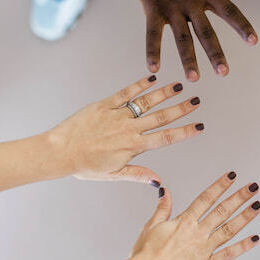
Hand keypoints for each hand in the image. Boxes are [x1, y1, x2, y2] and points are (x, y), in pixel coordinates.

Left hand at [46, 75, 203, 182]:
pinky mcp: (104, 105)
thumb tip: (159, 181)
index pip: (165, 138)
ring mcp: (117, 115)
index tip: (199, 126)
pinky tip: (152, 78)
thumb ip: (138, 174)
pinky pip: (125, 93)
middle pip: (161, 117)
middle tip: (196, 101)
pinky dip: (139, 85)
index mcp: (132, 147)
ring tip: (180, 86)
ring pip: (146, 102)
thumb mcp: (113, 175)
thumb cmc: (84, 166)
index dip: (184, 132)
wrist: (59, 152)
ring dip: (165, 94)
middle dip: (181, 109)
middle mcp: (128, 129)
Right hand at [123, 172, 259, 259]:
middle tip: (253, 187)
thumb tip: (165, 191)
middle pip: (222, 211)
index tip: (232, 176)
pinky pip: (228, 254)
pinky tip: (254, 238)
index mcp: (184, 222)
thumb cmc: (145, 255)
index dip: (220, 185)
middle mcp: (197, 233)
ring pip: (229, 230)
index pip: (206, 198)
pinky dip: (242, 247)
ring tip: (257, 206)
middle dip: (239, 197)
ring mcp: (204, 250)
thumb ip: (163, 208)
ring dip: (245, 217)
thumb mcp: (151, 226)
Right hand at [126, 0, 256, 80]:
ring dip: (188, 58)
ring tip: (194, 78)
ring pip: (182, 37)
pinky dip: (152, 51)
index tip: (255, 41)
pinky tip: (153, 69)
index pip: (229, 11)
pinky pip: (152, 33)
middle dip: (216, 53)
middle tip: (224, 73)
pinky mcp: (152, 7)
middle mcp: (191, 1)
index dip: (242, 26)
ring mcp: (171, 6)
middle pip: (207, 31)